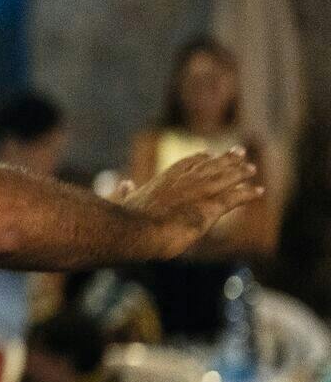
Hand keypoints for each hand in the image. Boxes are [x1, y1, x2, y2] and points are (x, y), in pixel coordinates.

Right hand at [121, 147, 262, 259]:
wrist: (136, 230)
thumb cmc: (125, 220)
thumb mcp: (122, 202)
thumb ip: (124, 192)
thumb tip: (124, 183)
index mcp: (164, 180)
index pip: (186, 164)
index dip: (199, 159)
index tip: (208, 153)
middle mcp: (184, 182)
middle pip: (210, 166)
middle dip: (226, 159)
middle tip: (240, 151)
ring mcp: (198, 193)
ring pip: (225, 178)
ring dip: (240, 172)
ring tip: (252, 168)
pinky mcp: (210, 208)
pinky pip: (234, 198)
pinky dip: (247, 193)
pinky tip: (259, 191)